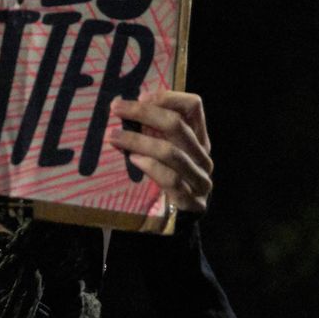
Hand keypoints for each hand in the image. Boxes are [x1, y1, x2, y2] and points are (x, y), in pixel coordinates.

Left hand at [110, 91, 212, 217]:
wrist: (180, 221)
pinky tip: (133, 160)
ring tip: (115, 137)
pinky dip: (150, 167)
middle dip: (144, 113)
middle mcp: (203, 156)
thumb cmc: (167, 179)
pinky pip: (171, 181)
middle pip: (177, 125)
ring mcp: (200, 180)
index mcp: (199, 139)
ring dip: (139, 141)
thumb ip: (154, 133)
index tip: (141, 96)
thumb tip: (124, 108)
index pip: (194, 107)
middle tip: (116, 109)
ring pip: (172, 153)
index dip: (168, 97)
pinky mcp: (192, 202)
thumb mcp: (165, 152)